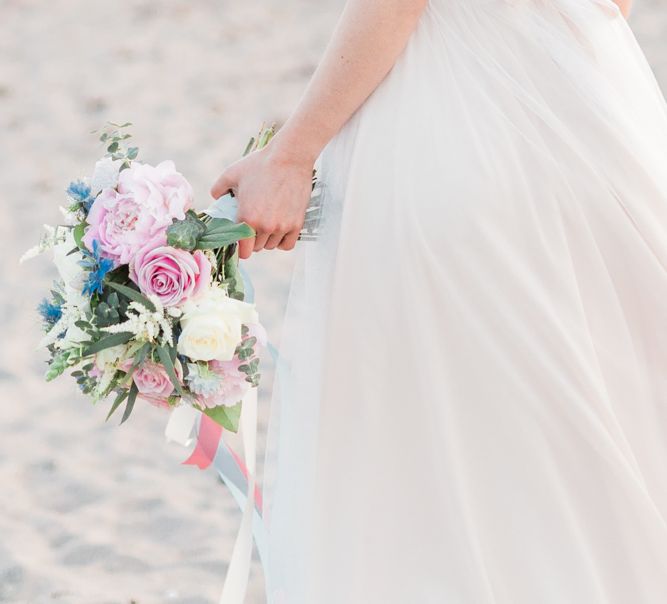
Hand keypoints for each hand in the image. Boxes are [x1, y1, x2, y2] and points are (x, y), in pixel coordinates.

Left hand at [210, 143, 313, 258]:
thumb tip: (216, 197)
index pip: (243, 250)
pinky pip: (287, 244)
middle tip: (254, 225)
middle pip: (257, 248)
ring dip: (268, 239)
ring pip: (271, 246)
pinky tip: (279, 230)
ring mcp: (282, 226)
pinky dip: (282, 241)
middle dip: (253, 239)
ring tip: (267, 224)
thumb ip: (218, 188)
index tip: (241, 241)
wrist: (289, 157)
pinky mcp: (296, 224)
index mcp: (247, 218)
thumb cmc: (260, 164)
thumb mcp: (232, 173)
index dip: (241, 247)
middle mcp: (265, 226)